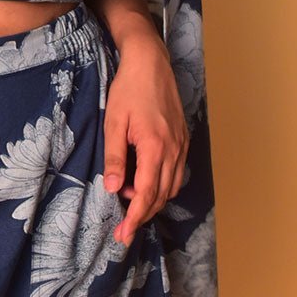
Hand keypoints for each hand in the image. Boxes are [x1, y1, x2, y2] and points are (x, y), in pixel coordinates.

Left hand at [102, 30, 189, 245]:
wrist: (151, 62)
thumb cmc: (129, 89)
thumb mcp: (114, 122)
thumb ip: (114, 157)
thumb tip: (112, 188)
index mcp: (155, 147)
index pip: (146, 193)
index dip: (135, 217)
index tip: (124, 234)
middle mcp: (173, 149)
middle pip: (161, 195)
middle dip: (143, 215)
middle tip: (124, 229)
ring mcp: (182, 144)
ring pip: (171, 186)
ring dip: (153, 199)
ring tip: (129, 201)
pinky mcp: (183, 138)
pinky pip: (176, 172)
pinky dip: (162, 184)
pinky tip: (146, 182)